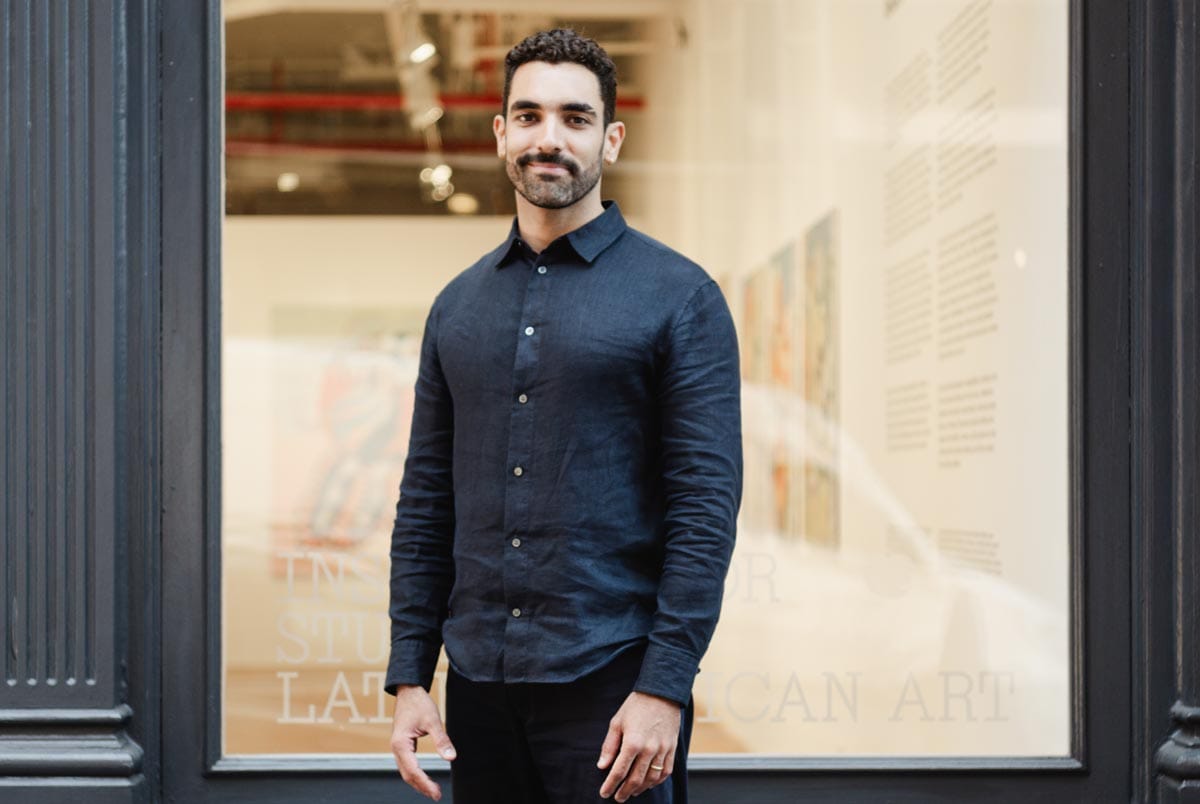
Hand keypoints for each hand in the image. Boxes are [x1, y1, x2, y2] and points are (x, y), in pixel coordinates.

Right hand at [389, 685, 456, 800]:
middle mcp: (396, 748)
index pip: (413, 770)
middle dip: (421, 786)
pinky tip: (424, 778)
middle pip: (407, 774)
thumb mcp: (433, 721)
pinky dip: (415, 773)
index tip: (436, 792)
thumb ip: (442, 740)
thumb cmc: (419, 703)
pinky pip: (407, 764)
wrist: (408, 690)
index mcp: (401, 744)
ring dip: (418, 782)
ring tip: (432, 790)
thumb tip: (451, 757)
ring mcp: (397, 747)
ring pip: (406, 771)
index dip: (425, 783)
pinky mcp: (402, 744)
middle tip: (437, 795)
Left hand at [597, 691, 681, 800]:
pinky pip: (666, 772)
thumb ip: (609, 746)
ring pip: (651, 779)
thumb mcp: (617, 722)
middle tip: (617, 798)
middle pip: (635, 780)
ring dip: (640, 789)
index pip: (619, 772)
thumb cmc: (636, 706)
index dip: (610, 785)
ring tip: (631, 792)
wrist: (661, 693)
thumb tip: (602, 766)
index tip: (604, 793)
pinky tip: (648, 784)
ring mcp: (662, 750)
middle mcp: (649, 750)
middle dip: (624, 792)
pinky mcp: (672, 749)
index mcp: (632, 743)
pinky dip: (656, 782)